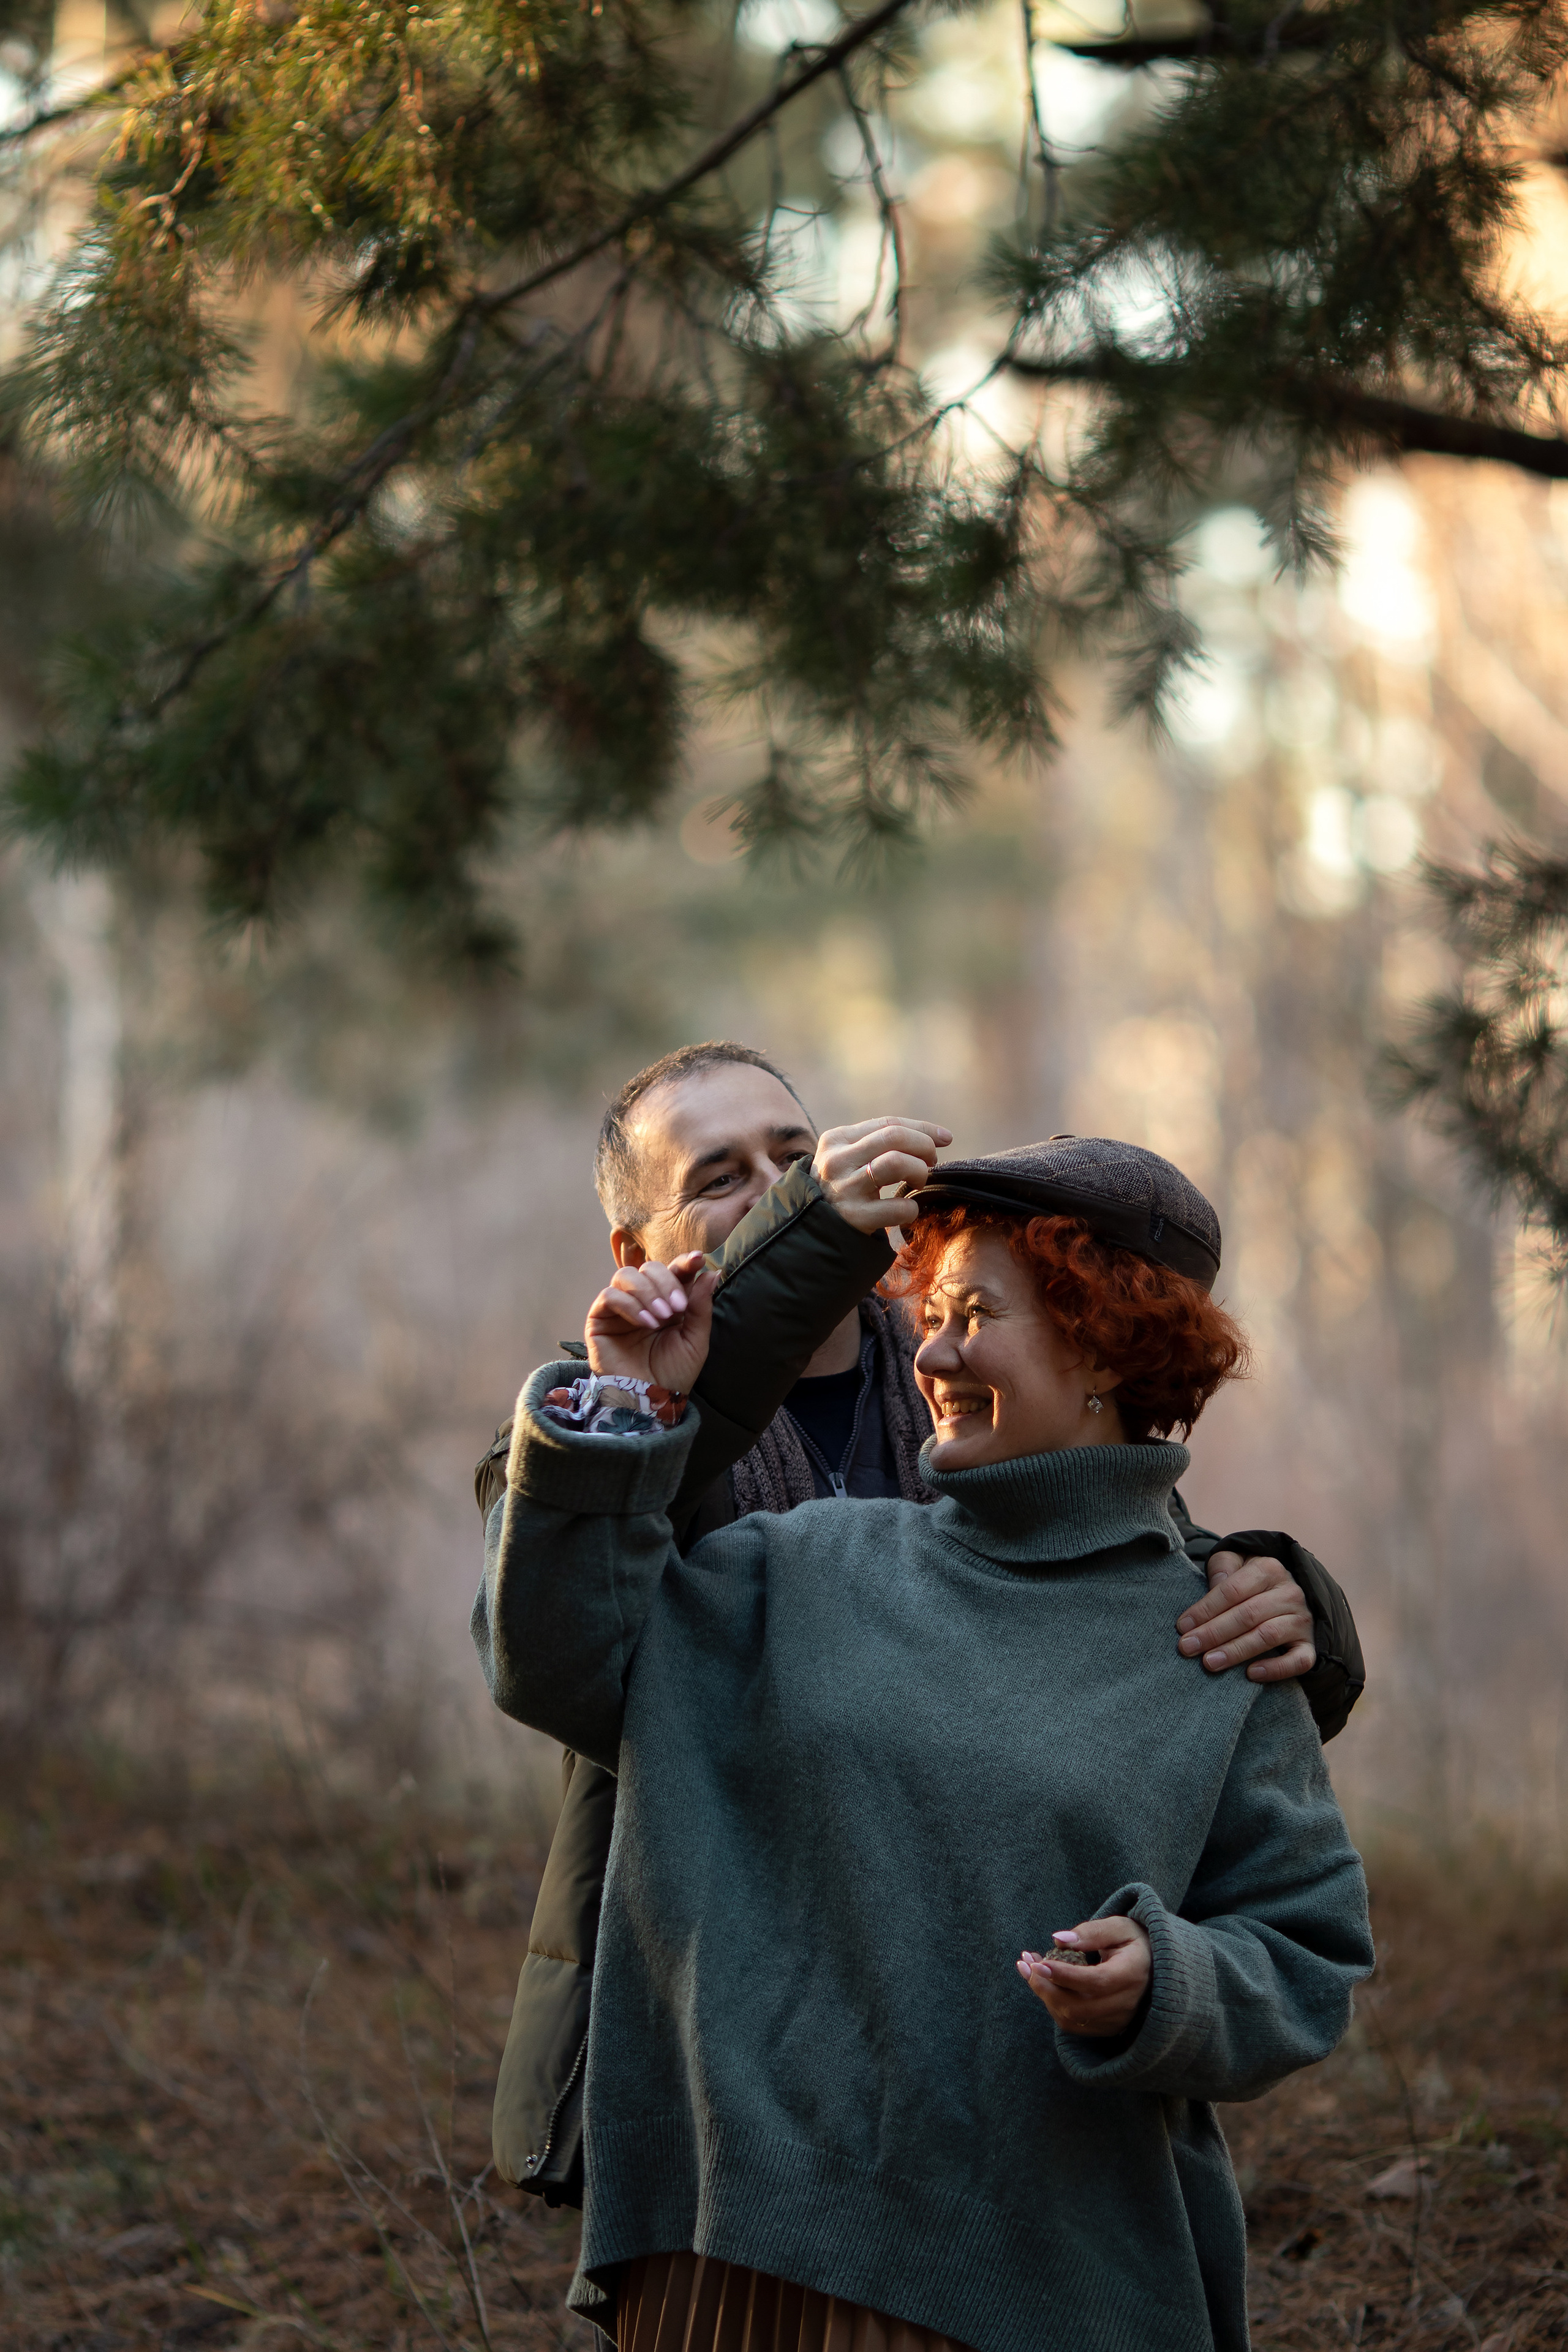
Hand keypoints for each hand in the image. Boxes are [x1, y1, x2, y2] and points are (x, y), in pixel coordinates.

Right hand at [584, 1251, 716, 1395]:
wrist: (650, 1402)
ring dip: (648, 1292)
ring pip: (626, 1275)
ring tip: (661, 1317)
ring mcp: (619, 1308)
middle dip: (666, 1282)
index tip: (698, 1259)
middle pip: (649, 1268)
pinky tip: (645, 1323)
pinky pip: (609, 1296)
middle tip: (677, 1308)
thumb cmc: (673, 1374)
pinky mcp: (599, 1319)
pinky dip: (630, 1305)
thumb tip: (711, 1273)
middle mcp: (642, 1300)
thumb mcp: (695, 1340)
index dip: (684, 1262)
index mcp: (667, 1301)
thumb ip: (700, 1306)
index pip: (673, 1270)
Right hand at [813, 1116, 952, 1232]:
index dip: (923, 1129)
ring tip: (918, 1183)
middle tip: (930, 1163)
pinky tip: (906, 1211)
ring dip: (919, 1171)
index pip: (889, 1123)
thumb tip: (935, 1137)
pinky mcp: (854, 1217)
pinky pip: (899, 1207)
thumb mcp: (846, 1158)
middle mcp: (838, 1160)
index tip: (945, 1138)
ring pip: (897, 1162)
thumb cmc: (839, 1189)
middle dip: (924, 1147)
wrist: (808, 1230)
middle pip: (895, 1137)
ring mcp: (845, 1188)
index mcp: (837, 1139)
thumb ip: (878, 1145)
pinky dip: (911, 1209)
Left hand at [1017, 1917, 1150, 2038]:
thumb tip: (1059, 1939)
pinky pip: (1073, 2024)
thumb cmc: (1132, 1942)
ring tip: (1028, 1968)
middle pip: (1079, 2006)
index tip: (1038, 1962)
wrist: (1152, 1968)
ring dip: (1044, 1995)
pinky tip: (1043, 1983)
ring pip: (1072, 2018)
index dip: (1064, 1975)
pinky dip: (1052, 2005)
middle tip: (1025, 1963)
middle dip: (1046, 1987)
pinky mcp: (1107, 2028)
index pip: (1095, 1982)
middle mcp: (1127, 2004)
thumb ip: (1092, 1932)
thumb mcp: (1118, 1927)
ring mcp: (1117, 2021)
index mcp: (1132, 1975)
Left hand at [1176, 1551, 1314, 1682]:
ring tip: (1209, 1662)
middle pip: (1247, 1614)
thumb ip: (1223, 1566)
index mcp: (1268, 1569)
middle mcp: (1289, 1593)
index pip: (1233, 1590)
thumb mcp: (1236, 1563)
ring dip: (1236, 1651)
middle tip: (1188, 1648)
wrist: (1288, 1594)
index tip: (1182, 1626)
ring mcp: (1302, 1621)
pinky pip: (1298, 1660)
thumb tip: (1216, 1584)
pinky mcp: (1309, 1645)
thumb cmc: (1251, 1582)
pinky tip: (1251, 1674)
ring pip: (1267, 1636)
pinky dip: (1276, 1669)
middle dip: (1213, 1633)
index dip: (1205, 1609)